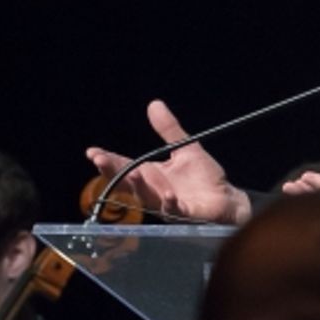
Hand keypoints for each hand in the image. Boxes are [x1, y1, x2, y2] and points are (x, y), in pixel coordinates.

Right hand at [86, 99, 251, 223]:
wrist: (228, 199)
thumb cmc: (203, 177)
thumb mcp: (186, 148)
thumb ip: (169, 129)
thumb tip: (154, 104)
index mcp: (152, 175)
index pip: (125, 166)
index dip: (108, 160)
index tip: (92, 151)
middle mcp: (154, 190)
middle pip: (129, 182)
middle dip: (114, 172)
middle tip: (100, 160)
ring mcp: (168, 204)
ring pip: (147, 198)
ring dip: (140, 187)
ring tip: (135, 174)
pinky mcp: (186, 215)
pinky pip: (174, 210)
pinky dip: (169, 203)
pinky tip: (166, 195)